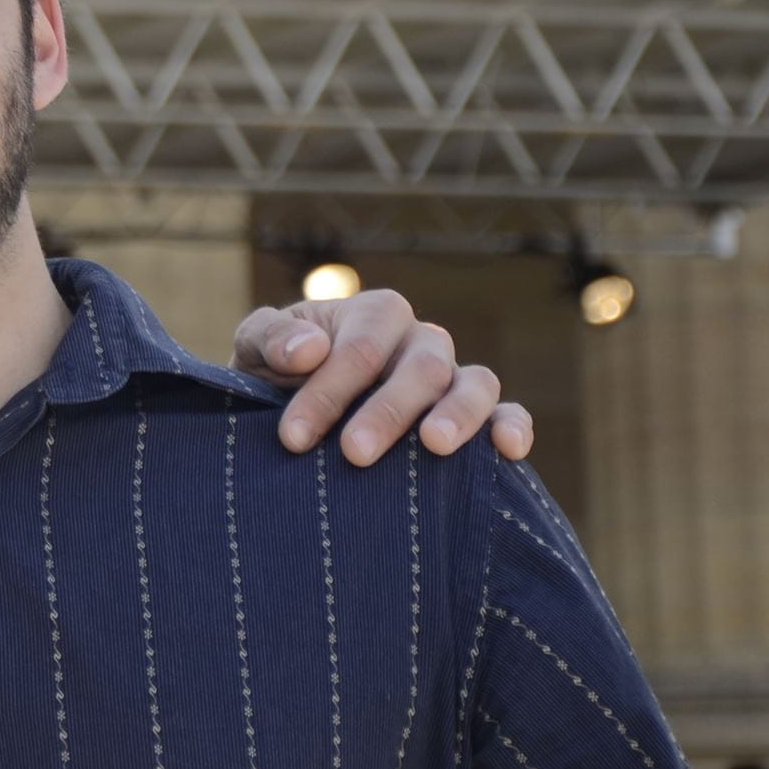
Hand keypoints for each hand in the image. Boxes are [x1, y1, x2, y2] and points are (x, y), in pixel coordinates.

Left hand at [232, 289, 535, 465]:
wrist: (288, 412)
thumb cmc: (275, 375)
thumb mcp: (256, 349)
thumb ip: (271, 338)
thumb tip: (309, 349)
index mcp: (374, 314)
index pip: (360, 350)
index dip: (328, 391)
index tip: (293, 437)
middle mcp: (421, 340)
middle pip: (420, 368)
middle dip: (386, 411)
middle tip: (354, 454)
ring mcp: (453, 377)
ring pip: (474, 384)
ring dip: (456, 415)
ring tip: (433, 447)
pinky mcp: (476, 415)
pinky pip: (507, 412)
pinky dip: (513, 426)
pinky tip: (509, 450)